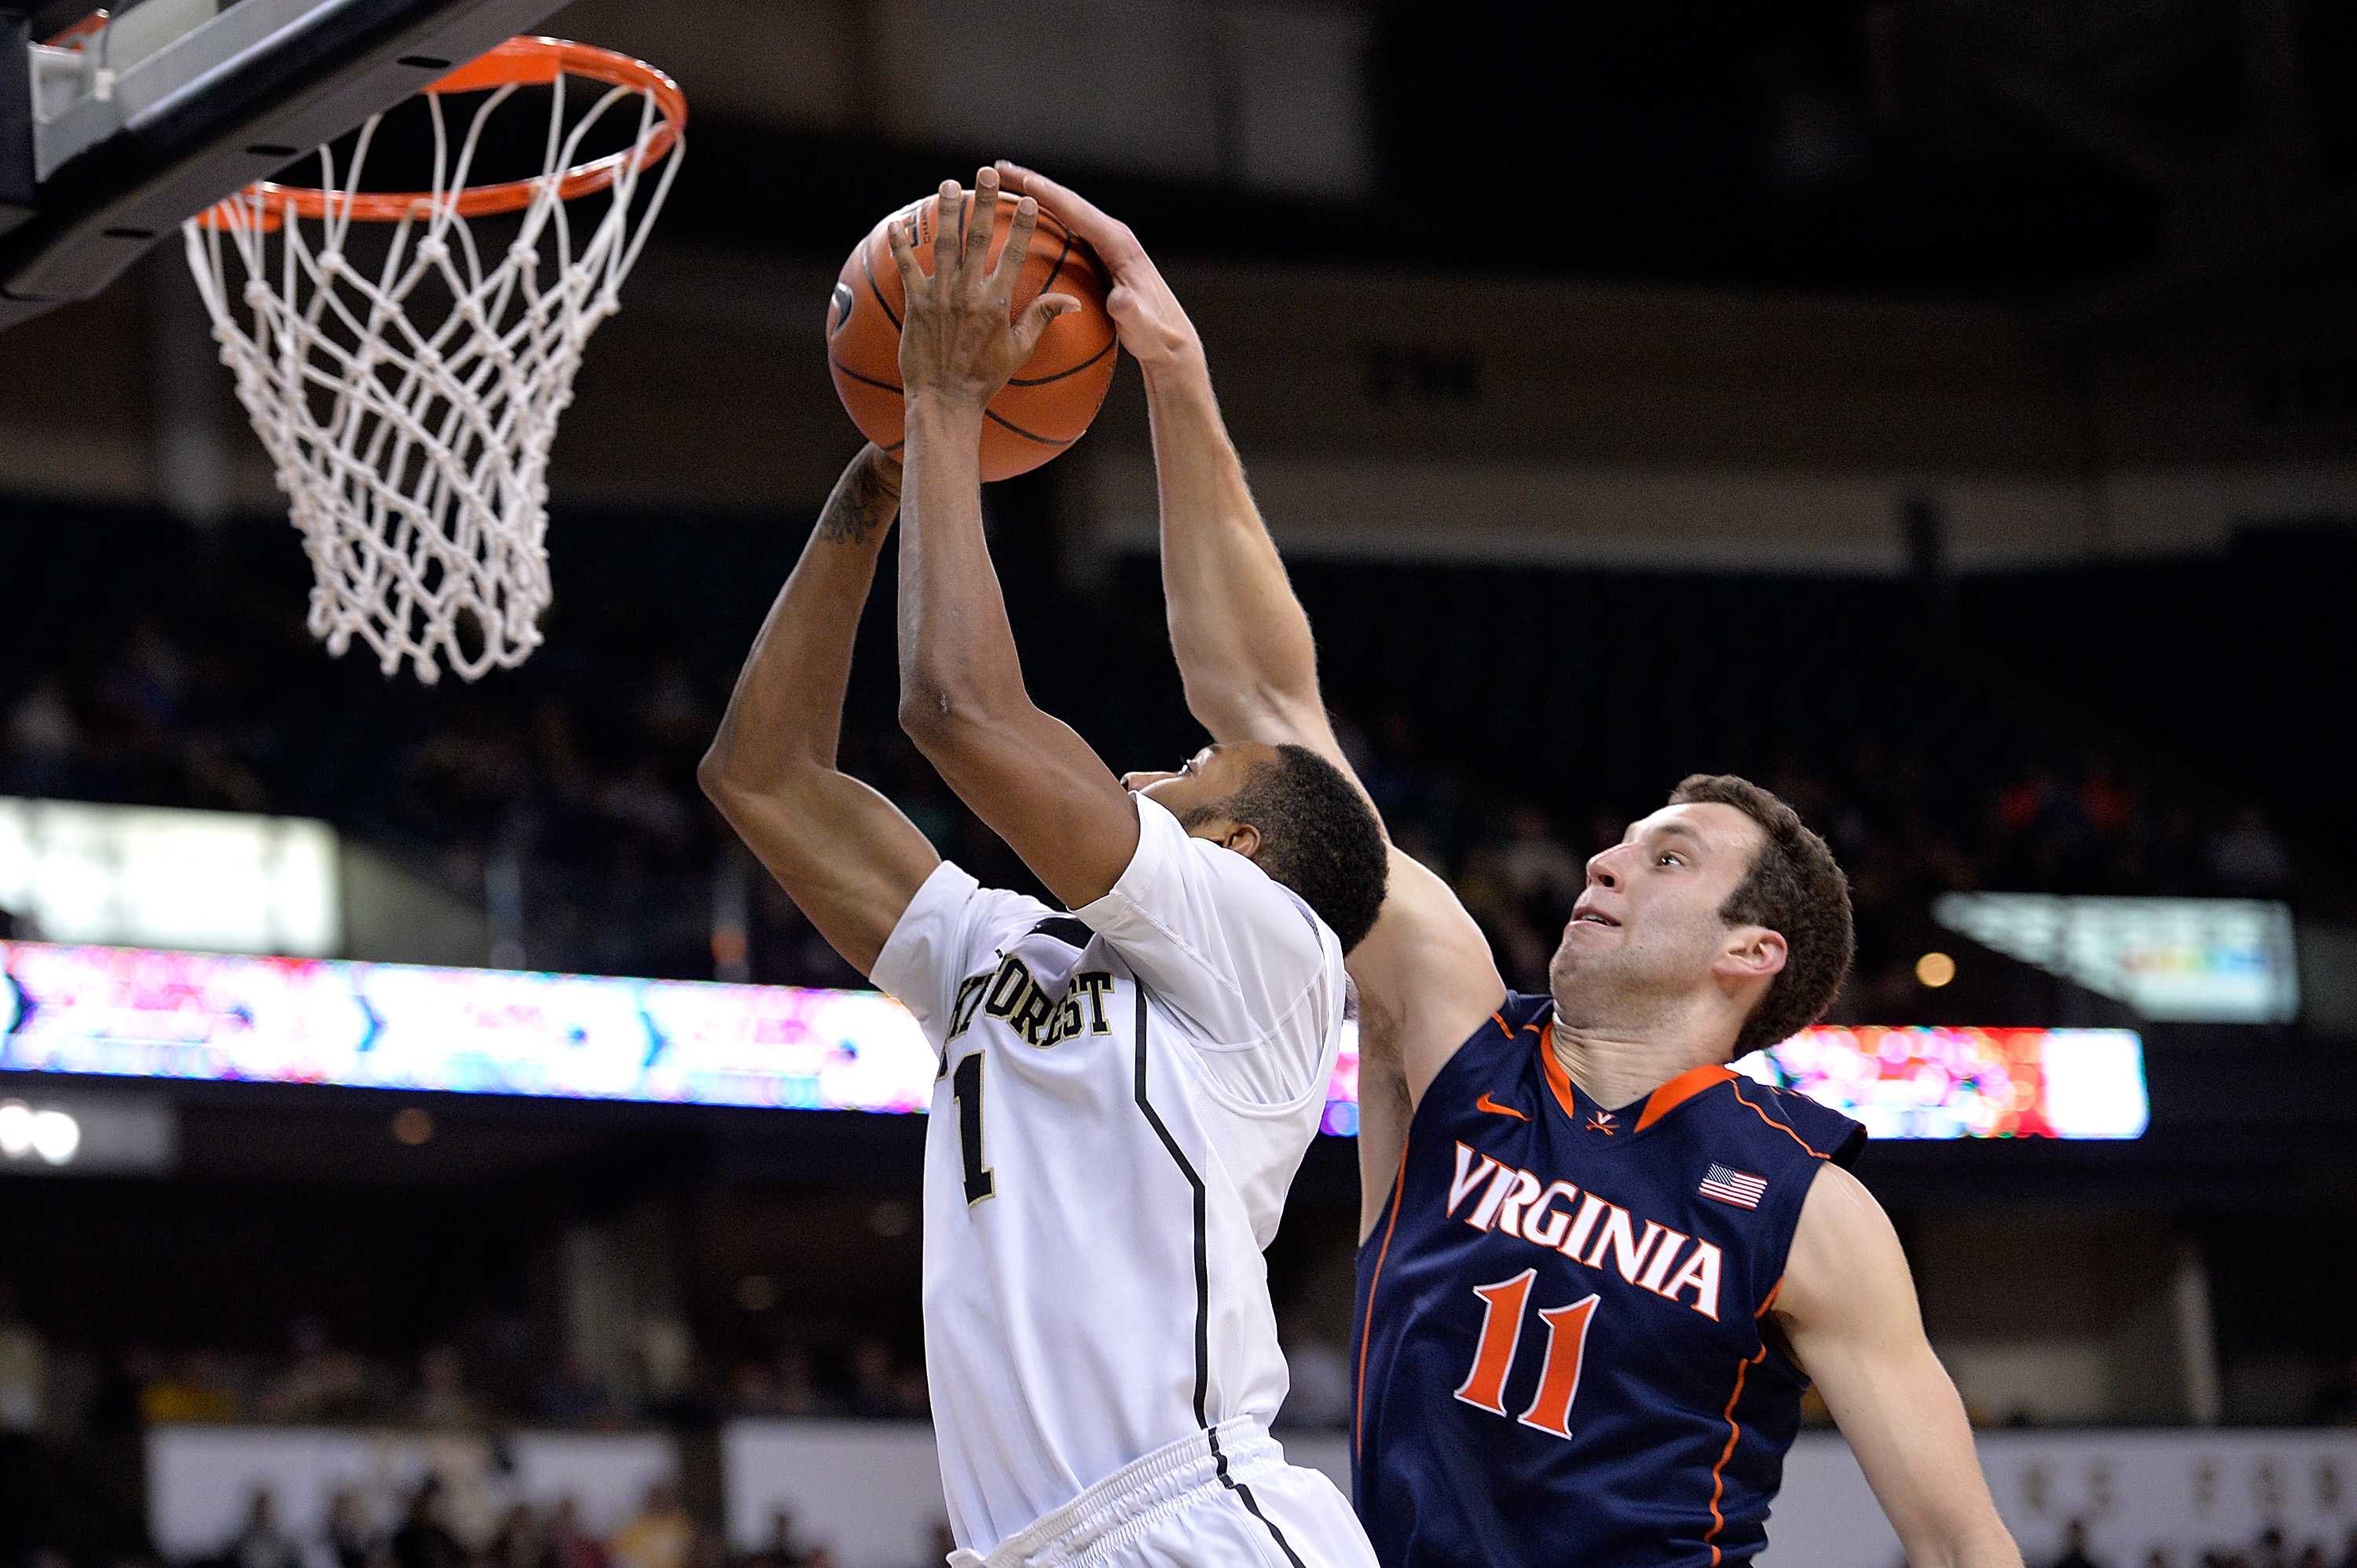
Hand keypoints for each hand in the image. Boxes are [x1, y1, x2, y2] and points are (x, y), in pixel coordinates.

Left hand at [887, 167, 1078, 411]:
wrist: (945, 401)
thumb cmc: (984, 379)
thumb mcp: (1019, 350)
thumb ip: (1042, 318)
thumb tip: (1074, 302)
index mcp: (996, 302)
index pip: (1014, 254)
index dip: (1021, 225)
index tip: (1028, 200)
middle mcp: (968, 293)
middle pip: (977, 237)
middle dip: (983, 202)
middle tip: (986, 173)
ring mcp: (940, 296)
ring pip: (943, 244)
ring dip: (947, 211)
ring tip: (949, 185)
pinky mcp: (916, 304)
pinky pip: (906, 268)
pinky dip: (900, 245)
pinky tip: (896, 224)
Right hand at [996, 160, 1203, 372]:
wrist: (1171, 341)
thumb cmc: (1156, 336)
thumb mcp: (1143, 328)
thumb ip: (1131, 313)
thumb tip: (1119, 299)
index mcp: (1119, 244)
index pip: (1077, 211)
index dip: (1047, 193)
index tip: (1018, 179)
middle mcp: (1112, 236)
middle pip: (1066, 202)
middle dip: (1031, 183)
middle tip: (996, 169)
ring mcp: (1106, 244)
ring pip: (1064, 212)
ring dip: (1033, 196)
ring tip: (1000, 185)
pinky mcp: (1101, 255)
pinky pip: (1066, 229)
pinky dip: (1041, 219)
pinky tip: (1019, 222)